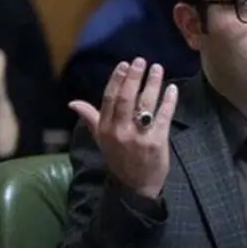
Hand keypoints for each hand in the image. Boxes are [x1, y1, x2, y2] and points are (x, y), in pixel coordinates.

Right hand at [69, 58, 177, 197]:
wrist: (136, 186)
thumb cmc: (120, 159)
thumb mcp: (102, 140)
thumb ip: (91, 119)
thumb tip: (73, 103)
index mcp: (105, 129)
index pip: (109, 98)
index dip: (117, 80)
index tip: (124, 64)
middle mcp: (120, 131)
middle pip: (127, 98)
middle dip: (134, 77)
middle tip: (141, 61)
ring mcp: (139, 136)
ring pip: (146, 104)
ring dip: (153, 84)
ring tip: (158, 68)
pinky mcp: (157, 141)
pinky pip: (164, 116)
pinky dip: (169, 101)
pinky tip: (173, 89)